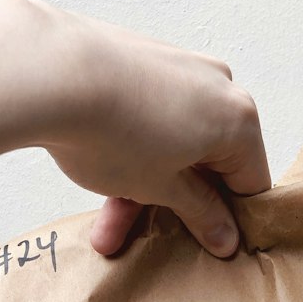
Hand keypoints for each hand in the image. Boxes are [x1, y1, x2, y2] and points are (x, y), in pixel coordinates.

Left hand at [23, 0, 270, 256]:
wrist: (52, 72)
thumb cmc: (113, 131)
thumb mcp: (161, 187)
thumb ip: (201, 212)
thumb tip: (227, 236)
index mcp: (238, 119)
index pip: (251, 181)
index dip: (227, 218)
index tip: (202, 241)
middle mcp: (217, 86)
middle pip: (208, 161)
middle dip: (171, 204)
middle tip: (143, 234)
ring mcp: (179, 68)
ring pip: (172, 141)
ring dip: (141, 185)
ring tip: (105, 223)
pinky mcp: (142, 59)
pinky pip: (149, 116)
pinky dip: (129, 148)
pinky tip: (97, 173)